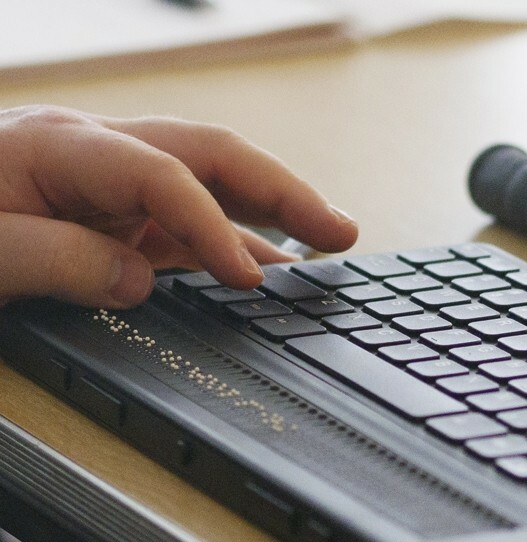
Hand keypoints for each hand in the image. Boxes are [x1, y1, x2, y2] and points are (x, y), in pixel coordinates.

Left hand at [0, 105, 357, 308]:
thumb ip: (56, 262)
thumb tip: (140, 279)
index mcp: (63, 145)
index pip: (162, 175)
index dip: (212, 226)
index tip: (248, 281)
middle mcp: (98, 156)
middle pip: (211, 156)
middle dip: (283, 191)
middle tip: (340, 230)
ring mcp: (109, 189)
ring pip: (211, 187)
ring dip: (275, 214)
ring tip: (331, 242)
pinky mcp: (112, 223)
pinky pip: (188, 229)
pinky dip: (236, 247)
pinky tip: (270, 272)